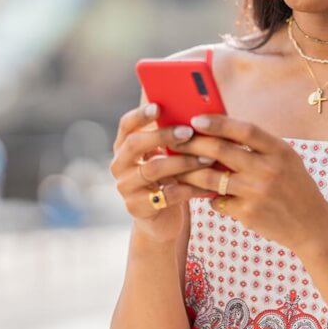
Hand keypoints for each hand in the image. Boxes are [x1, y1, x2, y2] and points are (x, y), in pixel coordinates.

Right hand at [109, 103, 216, 242]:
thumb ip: (172, 139)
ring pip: (153, 169)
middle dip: (163, 135)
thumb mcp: (167, 158)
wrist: (162, 222)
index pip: (126, 125)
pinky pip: (166, 195)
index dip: (140, 115)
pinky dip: (189, 189)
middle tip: (189, 132)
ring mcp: (126, 188)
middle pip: (135, 144)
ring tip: (206, 159)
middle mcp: (119, 166)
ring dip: (182, 162)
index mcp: (124, 148)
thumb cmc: (169, 181)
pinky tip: (208, 186)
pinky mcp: (137, 208)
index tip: (158, 107)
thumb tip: (197, 112)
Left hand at [171, 114, 327, 252]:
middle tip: (176, 142)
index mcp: (279, 151)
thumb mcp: (285, 159)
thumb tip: (218, 129)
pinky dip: (210, 198)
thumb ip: (258, 146)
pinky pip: (218, 201)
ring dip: (190, 173)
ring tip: (178, 169)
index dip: (218, 123)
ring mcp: (257, 193)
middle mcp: (268, 170)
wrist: (311, 225)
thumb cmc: (293, 186)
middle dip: (193, 144)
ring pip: (211, 178)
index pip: (244, 130)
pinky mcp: (248, 214)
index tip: (195, 120)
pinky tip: (207, 195)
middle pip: (221, 151)